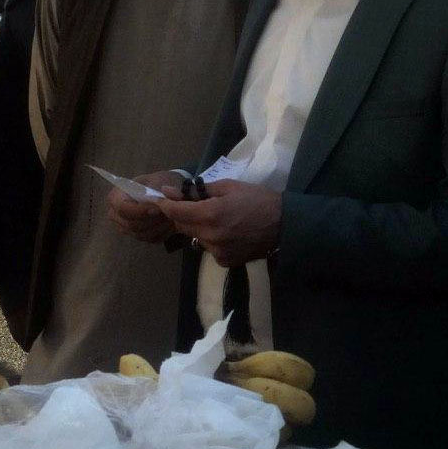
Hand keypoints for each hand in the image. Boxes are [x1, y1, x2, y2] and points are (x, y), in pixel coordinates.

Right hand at [108, 170, 182, 242]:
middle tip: (169, 212)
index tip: (158, 208)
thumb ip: (164, 187)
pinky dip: (163, 232)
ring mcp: (124, 227)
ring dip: (160, 226)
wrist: (161, 192)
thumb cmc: (155, 183)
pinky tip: (170, 222)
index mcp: (115, 197)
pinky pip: (150, 239)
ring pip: (142, 234)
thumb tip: (166, 193)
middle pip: (132, 224)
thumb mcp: (160, 179)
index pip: (122, 208)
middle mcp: (115, 214)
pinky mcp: (136, 235)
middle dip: (153, 219)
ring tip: (171, 215)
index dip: (140, 211)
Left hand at [154, 179, 281, 266]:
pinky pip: (208, 248)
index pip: (174, 212)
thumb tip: (170, 192)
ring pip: (194, 237)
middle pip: (182, 226)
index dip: (165, 205)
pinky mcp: (225, 261)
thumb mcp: (228, 187)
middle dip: (183, 214)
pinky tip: (226, 232)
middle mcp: (210, 236)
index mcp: (210, 214)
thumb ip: (196, 191)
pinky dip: (211, 239)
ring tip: (217, 218)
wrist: (286, 225)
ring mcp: (217, 252)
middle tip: (193, 204)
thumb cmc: (258, 200)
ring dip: (198, 227)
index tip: (161, 198)